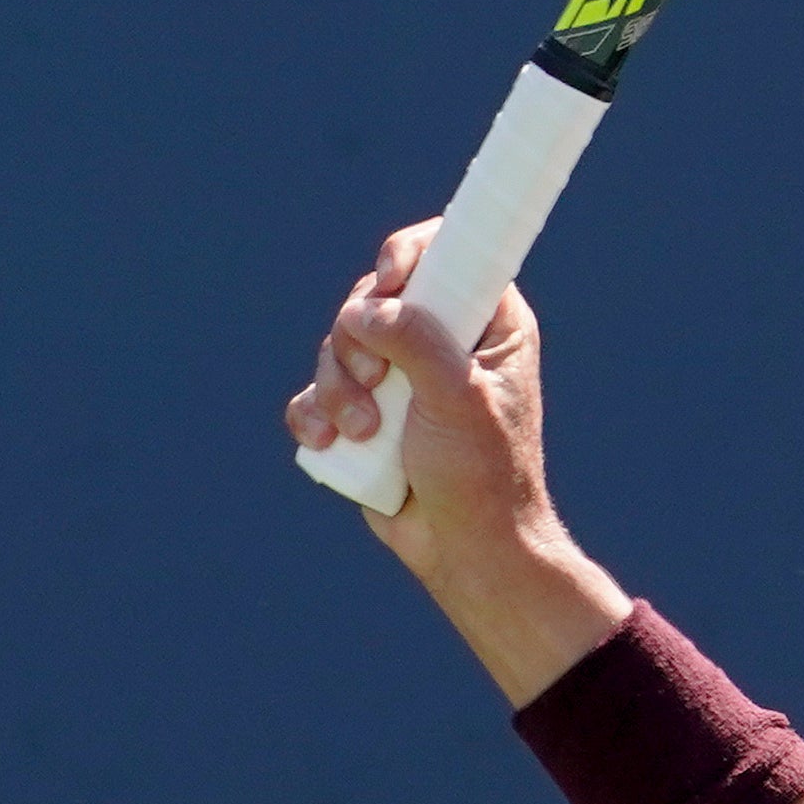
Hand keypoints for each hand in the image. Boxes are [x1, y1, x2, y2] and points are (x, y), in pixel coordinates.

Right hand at [285, 223, 621, 696]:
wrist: (464, 548)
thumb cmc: (482, 474)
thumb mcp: (459, 400)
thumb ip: (417, 343)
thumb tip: (364, 310)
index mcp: (488, 324)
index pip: (447, 255)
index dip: (408, 255)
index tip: (389, 281)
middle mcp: (443, 341)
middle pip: (372, 300)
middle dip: (358, 342)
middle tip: (375, 382)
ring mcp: (400, 376)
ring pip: (338, 346)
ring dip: (338, 388)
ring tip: (366, 433)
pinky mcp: (365, 413)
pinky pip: (317, 393)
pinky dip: (315, 415)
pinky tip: (329, 443)